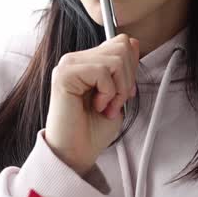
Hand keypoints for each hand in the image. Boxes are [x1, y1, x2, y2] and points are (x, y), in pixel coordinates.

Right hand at [44, 35, 139, 173]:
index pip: (121, 42)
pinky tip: (97, 106)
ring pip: (116, 59)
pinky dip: (108, 93)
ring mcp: (68, 65)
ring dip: (119, 89)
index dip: (131, 68)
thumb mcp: (119, 94)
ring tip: (106, 106)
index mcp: (86, 62)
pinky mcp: (64, 75)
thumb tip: (133, 43)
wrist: (76, 154)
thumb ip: (125, 68)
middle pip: (122, 46)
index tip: (123, 93)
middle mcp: (75, 59)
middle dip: (127, 79)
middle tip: (114, 102)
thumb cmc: (93, 131)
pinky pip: (103, 71)